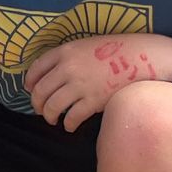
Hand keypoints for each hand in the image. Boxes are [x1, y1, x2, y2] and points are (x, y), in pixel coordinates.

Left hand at [24, 36, 161, 131]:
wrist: (143, 57)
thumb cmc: (115, 50)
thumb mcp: (86, 45)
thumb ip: (68, 57)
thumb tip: (50, 75)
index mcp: (65, 51)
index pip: (36, 68)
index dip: (29, 82)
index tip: (29, 89)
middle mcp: (68, 68)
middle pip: (40, 90)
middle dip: (36, 103)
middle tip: (39, 109)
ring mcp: (80, 85)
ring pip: (52, 106)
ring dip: (49, 116)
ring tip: (52, 119)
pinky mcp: (94, 101)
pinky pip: (73, 117)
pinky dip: (68, 124)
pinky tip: (69, 126)